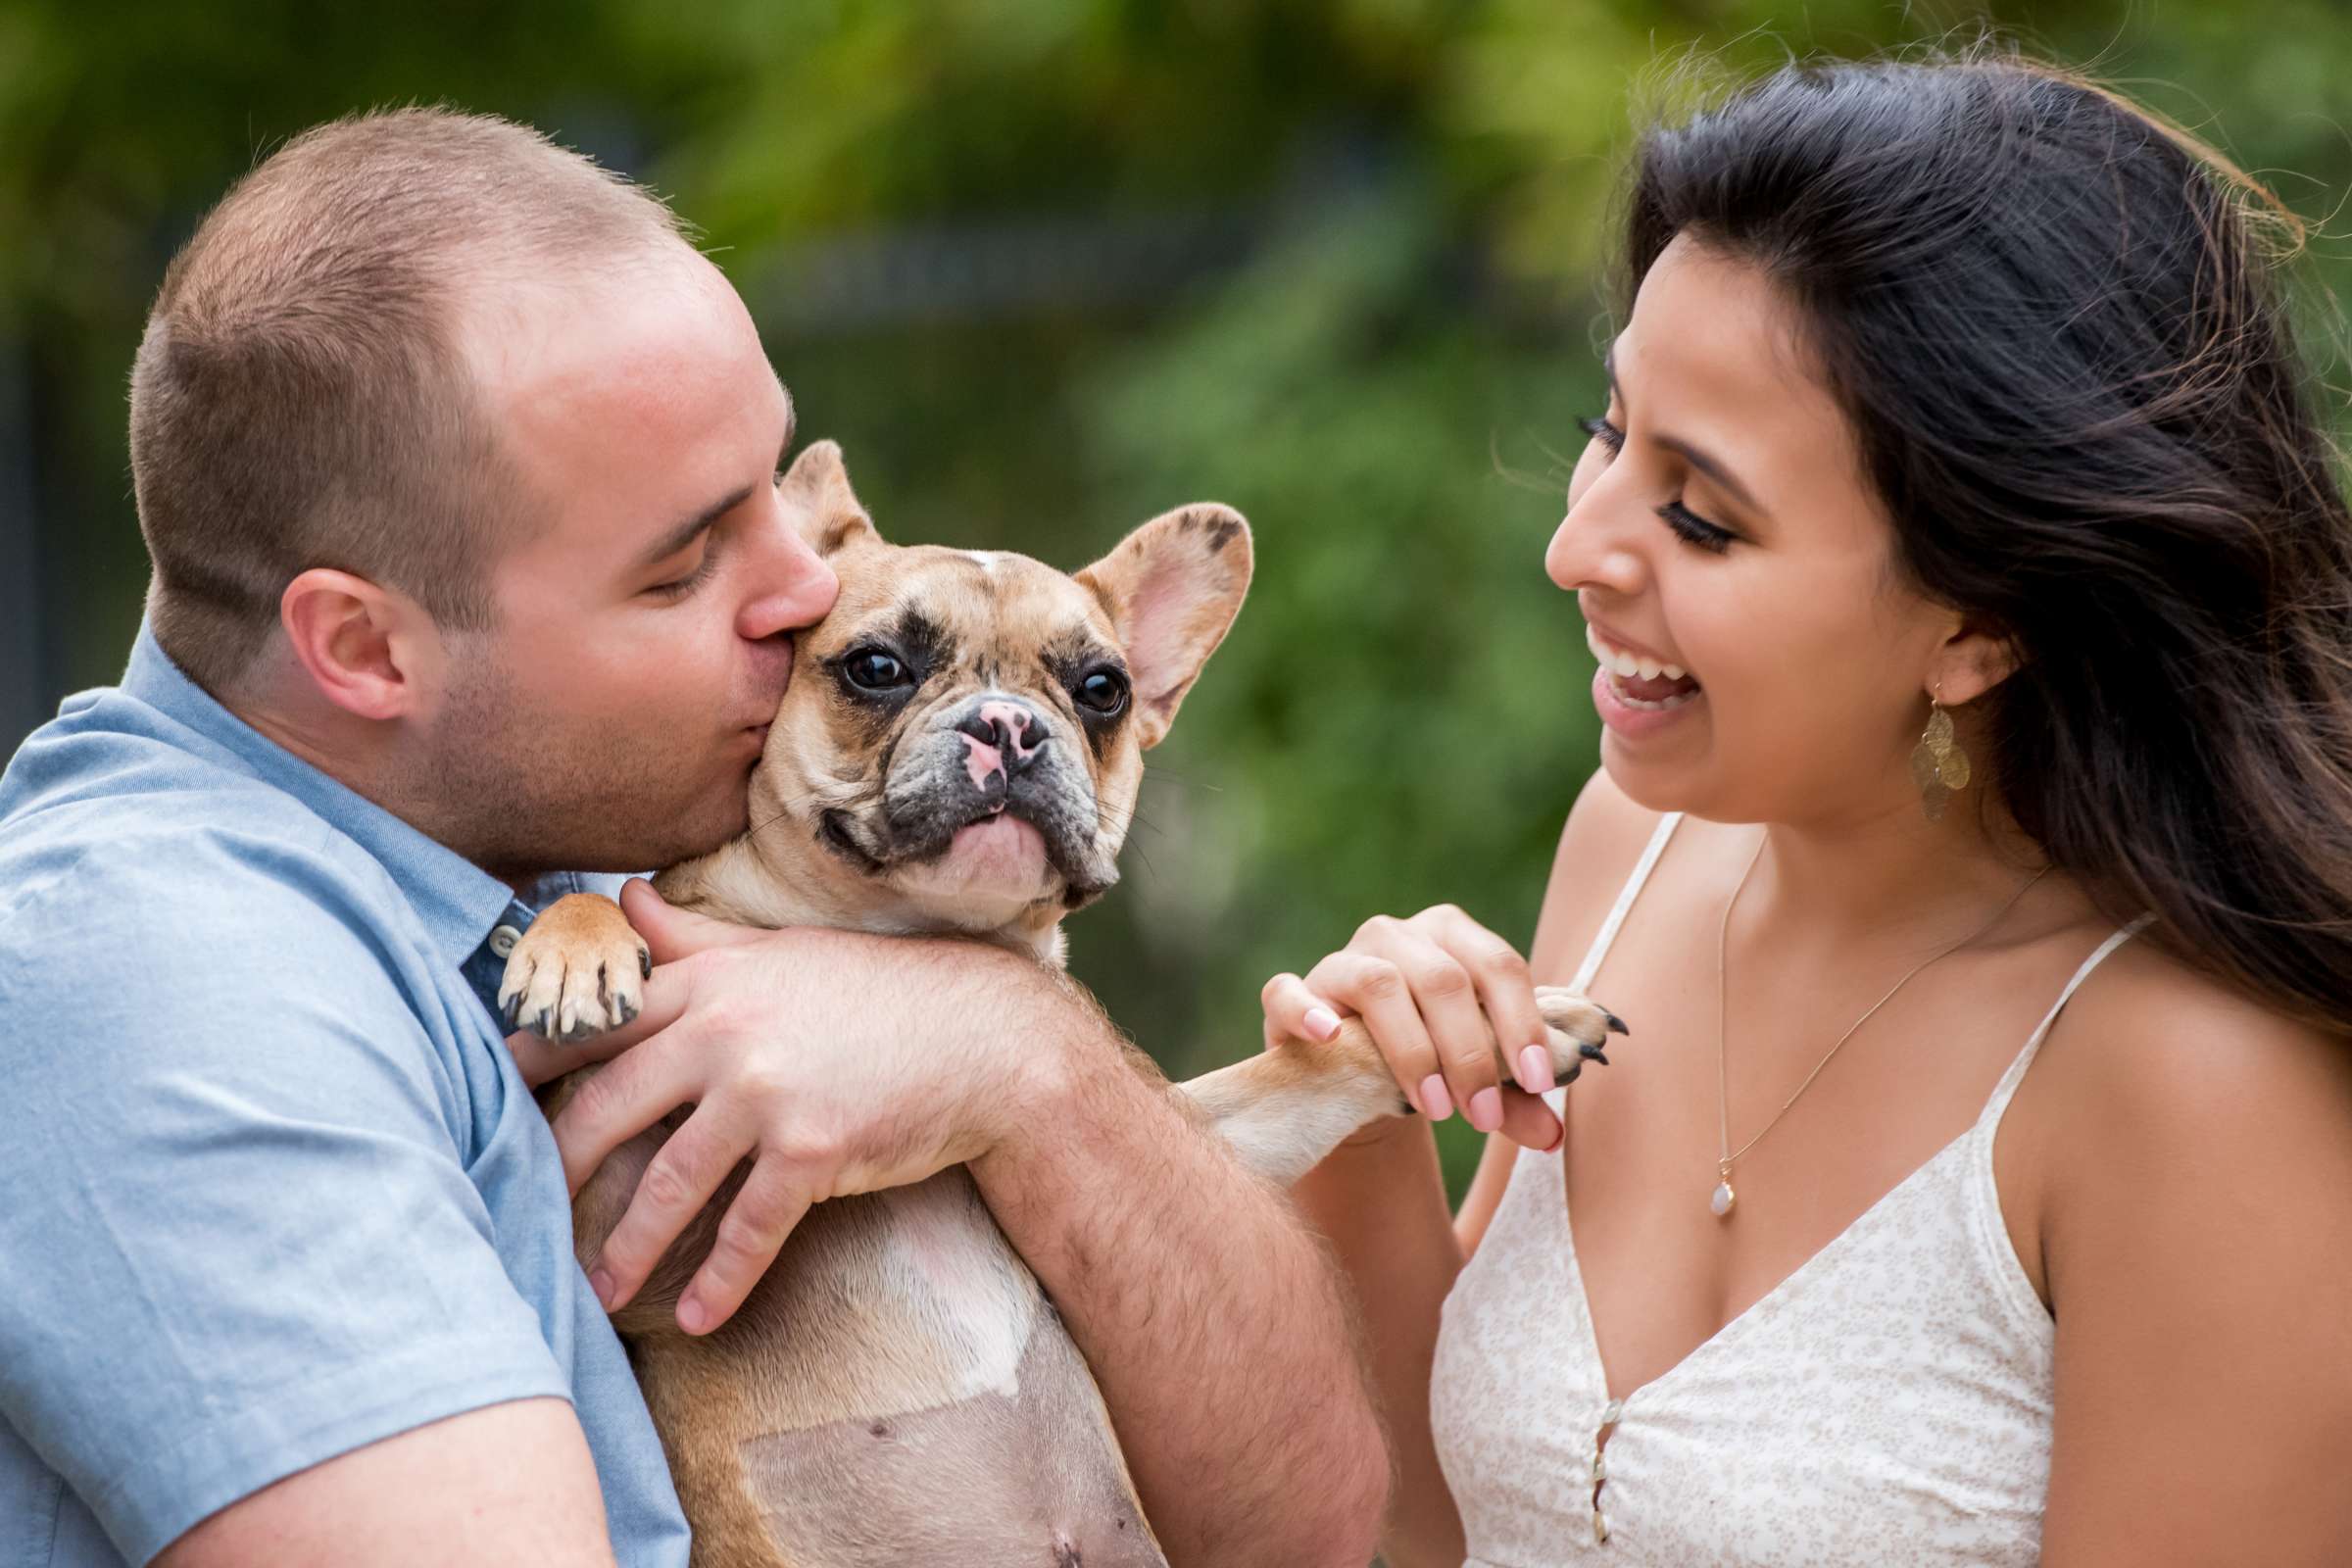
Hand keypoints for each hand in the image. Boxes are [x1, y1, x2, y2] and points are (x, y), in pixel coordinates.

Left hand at [507, 879, 1056, 1334]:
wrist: (984, 1037)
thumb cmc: (877, 991)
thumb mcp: (778, 952)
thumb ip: (692, 939)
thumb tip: (623, 898)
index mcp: (709, 983)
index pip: (596, 1021)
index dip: (529, 1058)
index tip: (476, 1091)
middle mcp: (726, 1034)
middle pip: (608, 1108)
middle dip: (556, 1168)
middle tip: (517, 1213)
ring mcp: (768, 1094)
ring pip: (669, 1182)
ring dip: (628, 1247)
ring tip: (597, 1292)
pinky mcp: (812, 1150)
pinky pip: (749, 1229)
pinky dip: (721, 1279)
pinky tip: (697, 1317)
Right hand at [1260, 905, 1564, 1151]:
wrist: (1354, 1077)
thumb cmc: (1431, 1062)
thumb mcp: (1478, 1078)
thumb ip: (1515, 1100)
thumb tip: (1554, 1135)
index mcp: (1454, 938)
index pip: (1499, 965)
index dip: (1522, 1023)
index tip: (1537, 1082)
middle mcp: (1398, 935)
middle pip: (1444, 980)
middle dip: (1470, 1053)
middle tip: (1481, 1116)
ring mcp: (1342, 960)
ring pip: (1380, 983)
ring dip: (1414, 1051)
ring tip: (1433, 1108)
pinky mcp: (1292, 994)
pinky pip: (1288, 991)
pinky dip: (1306, 1010)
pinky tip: (1330, 1038)